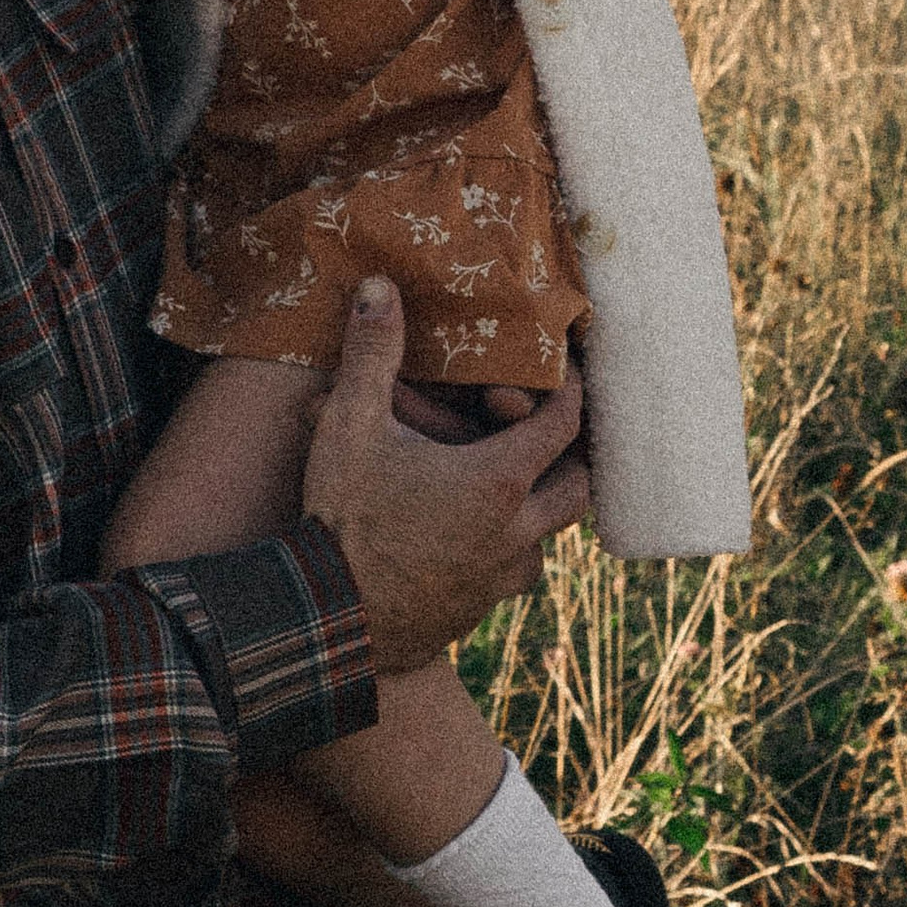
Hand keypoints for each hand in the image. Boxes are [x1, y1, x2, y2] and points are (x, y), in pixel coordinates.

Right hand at [303, 278, 590, 671]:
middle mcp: (515, 532)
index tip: (566, 370)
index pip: (564, 425)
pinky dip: (506, 551)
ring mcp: (499, 579)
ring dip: (538, 511)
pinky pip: (511, 577)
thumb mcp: (351, 424)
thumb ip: (371, 353)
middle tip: (549, 432)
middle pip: (578, 489)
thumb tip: (378, 285)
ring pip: (547, 541)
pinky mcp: (476, 612)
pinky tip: (473, 539)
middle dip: (571, 458)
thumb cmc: (343, 516)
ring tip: (511, 487)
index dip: (571, 391)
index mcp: (498, 480)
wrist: (328, 621)